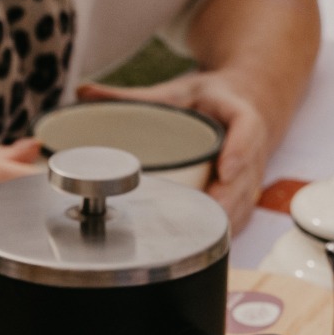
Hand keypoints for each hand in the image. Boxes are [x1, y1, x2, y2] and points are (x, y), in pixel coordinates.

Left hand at [79, 72, 274, 233]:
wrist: (247, 104)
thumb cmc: (209, 100)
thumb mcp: (175, 92)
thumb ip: (131, 97)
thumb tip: (82, 93)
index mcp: (240, 114)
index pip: (247, 132)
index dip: (239, 152)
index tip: (224, 169)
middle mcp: (251, 149)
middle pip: (244, 180)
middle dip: (224, 200)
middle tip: (196, 214)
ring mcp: (251, 177)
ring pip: (243, 205)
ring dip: (221, 222)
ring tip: (190, 235)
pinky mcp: (245, 198)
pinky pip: (239, 219)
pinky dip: (220, 232)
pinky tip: (195, 243)